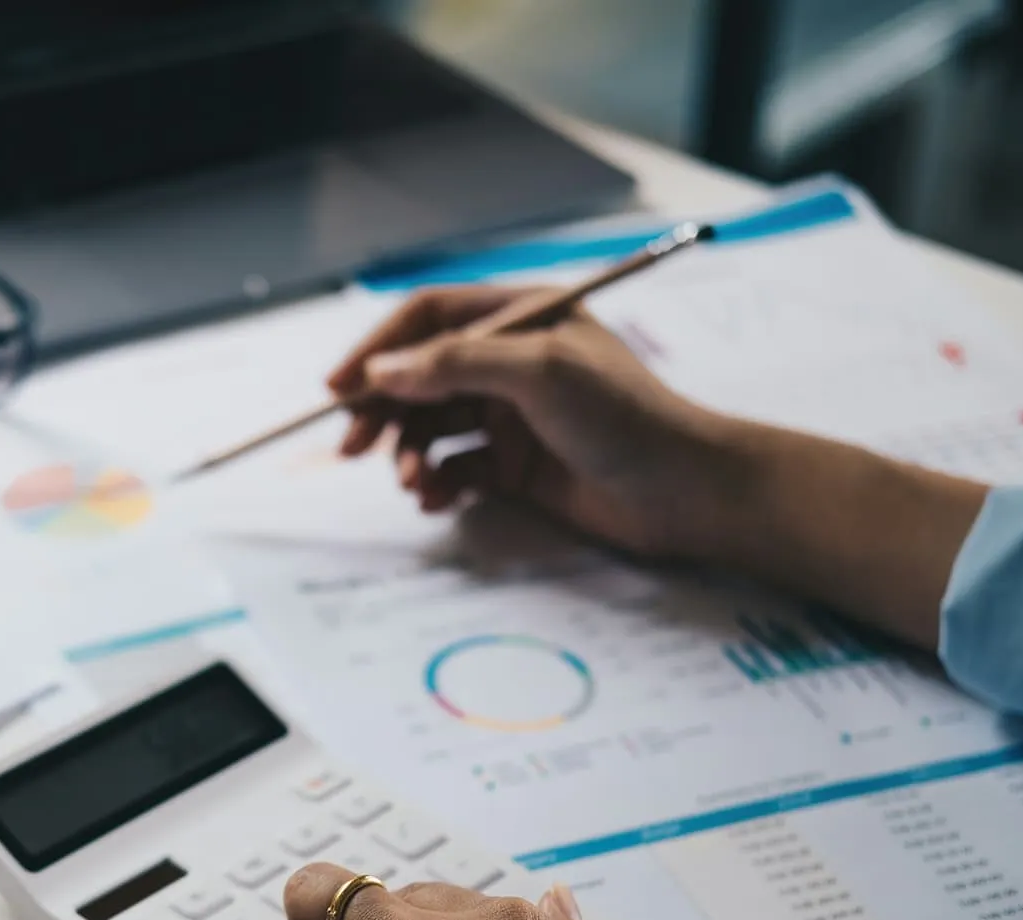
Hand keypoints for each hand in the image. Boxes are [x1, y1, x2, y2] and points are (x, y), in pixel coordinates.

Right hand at [327, 286, 751, 559]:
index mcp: (520, 317)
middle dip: (384, 412)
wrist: (684, 493)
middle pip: (420, 377)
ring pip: (433, 427)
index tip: (338, 389)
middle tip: (353, 448)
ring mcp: (512, 414)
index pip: (428, 318)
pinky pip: (455, 468)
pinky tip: (435, 500)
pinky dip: (436, 483)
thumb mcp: (538, 373)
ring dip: (410, 454)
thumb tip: (380, 371)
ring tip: (411, 483)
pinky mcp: (516, 465)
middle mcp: (511, 361)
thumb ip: (455, 365)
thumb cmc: (625, 417)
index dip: (377, 348)